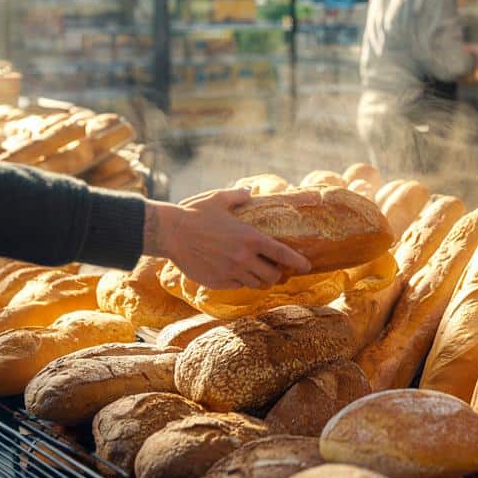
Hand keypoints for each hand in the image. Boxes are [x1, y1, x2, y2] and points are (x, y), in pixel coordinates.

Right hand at [143, 189, 309, 290]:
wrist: (170, 233)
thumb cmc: (195, 213)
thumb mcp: (219, 199)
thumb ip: (238, 196)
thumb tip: (249, 190)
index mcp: (250, 238)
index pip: (283, 254)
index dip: (298, 262)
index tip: (307, 266)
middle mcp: (244, 258)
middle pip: (272, 275)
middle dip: (276, 273)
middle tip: (274, 268)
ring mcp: (231, 272)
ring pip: (256, 284)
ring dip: (259, 279)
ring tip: (257, 273)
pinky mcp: (217, 282)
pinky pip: (237, 286)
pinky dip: (240, 281)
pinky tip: (234, 273)